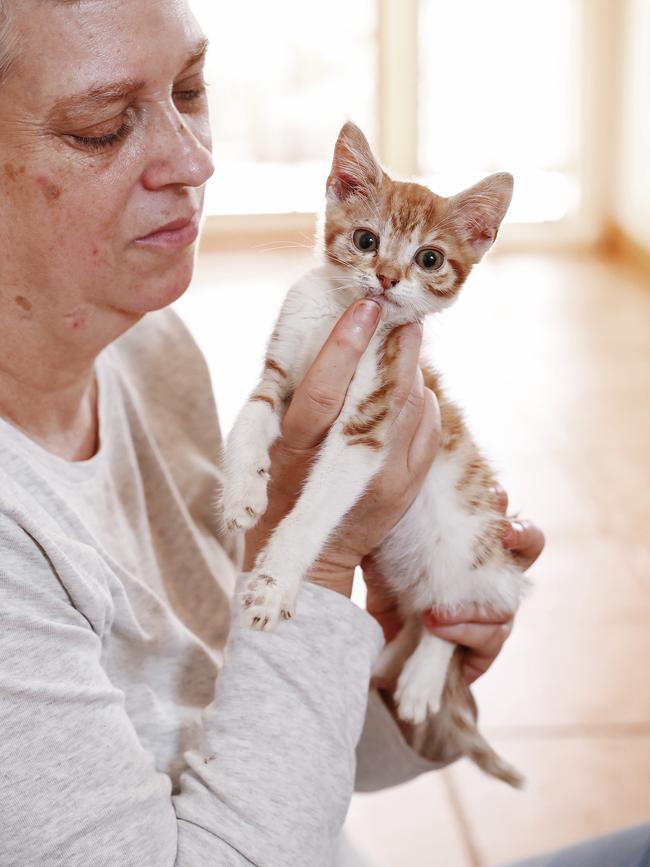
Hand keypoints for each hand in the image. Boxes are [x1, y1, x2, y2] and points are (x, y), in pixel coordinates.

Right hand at [243, 300, 440, 597]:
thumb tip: (340, 338)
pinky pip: (429, 426)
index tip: (363, 306)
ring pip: (410, 403)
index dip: (344, 344)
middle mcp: (344, 463)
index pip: (323, 389)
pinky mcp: (408, 486)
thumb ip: (302, 396)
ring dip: (410, 366)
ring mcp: (383, 477)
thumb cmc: (284, 483)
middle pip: (380, 392)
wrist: (315, 549)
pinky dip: (424, 399)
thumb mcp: (276, 440)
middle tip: (401, 312)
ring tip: (404, 340)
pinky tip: (412, 385)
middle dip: (395, 346)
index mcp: (297, 448)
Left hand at [364, 483, 544, 683]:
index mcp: (474, 540)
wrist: (375, 642)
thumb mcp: (384, 540)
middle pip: (530, 545)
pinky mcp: (485, 647)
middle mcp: (492, 572)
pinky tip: (434, 626)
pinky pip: (492, 639)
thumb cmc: (384, 580)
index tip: (492, 494)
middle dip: (522, 536)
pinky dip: (464, 632)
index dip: (500, 499)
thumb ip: (397, 511)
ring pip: (509, 602)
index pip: (500, 510)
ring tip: (432, 610)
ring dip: (472, 605)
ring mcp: (493, 610)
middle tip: (504, 532)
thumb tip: (402, 466)